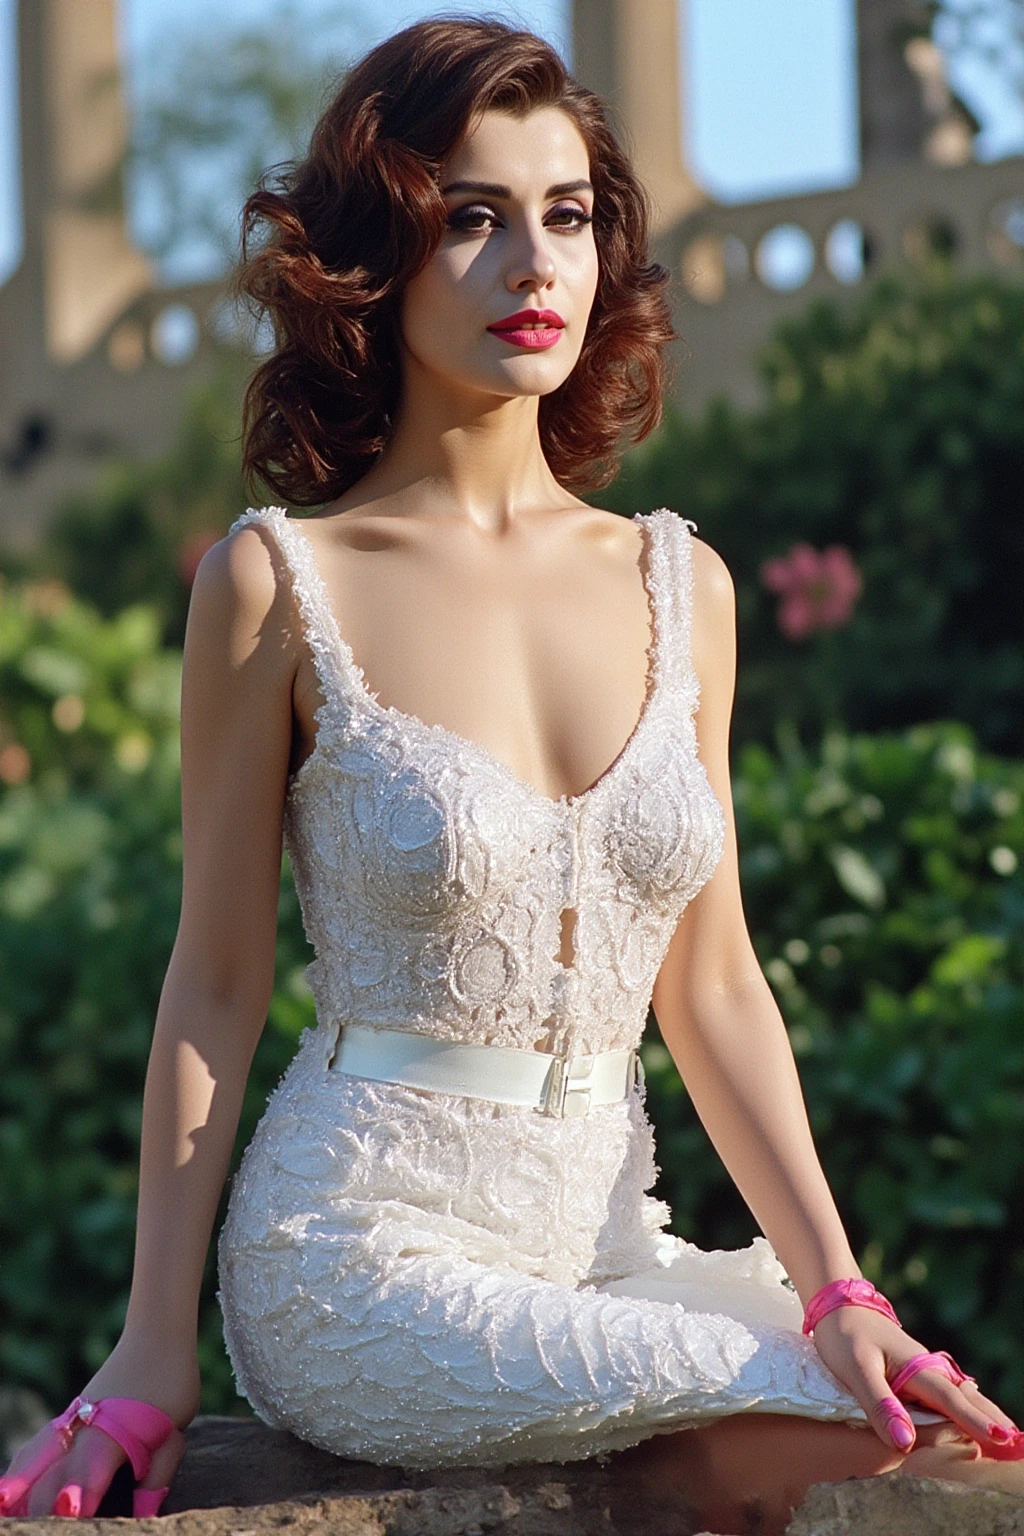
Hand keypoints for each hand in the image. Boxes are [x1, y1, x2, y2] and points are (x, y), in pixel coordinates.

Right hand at [0, 1332, 198, 1518]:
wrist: (156, 1334)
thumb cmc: (170, 1385)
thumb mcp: (173, 1433)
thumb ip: (156, 1476)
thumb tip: (143, 1513)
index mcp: (110, 1436)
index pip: (88, 1476)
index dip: (78, 1499)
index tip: (70, 1513)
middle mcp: (82, 1431)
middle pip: (50, 1477)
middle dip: (41, 1507)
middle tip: (40, 1527)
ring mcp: (71, 1421)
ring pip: (33, 1460)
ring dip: (21, 1489)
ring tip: (9, 1509)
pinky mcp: (69, 1416)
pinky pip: (35, 1447)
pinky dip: (21, 1469)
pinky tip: (10, 1490)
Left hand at [810, 1305, 1019, 1456]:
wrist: (837, 1305)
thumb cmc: (844, 1336)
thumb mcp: (855, 1369)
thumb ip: (879, 1405)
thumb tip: (905, 1443)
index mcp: (918, 1368)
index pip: (951, 1401)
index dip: (975, 1421)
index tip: (1003, 1439)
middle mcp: (927, 1371)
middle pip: (966, 1399)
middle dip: (992, 1420)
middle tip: (1019, 1444)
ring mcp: (922, 1373)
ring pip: (958, 1397)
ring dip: (983, 1416)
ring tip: (1007, 1437)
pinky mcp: (914, 1376)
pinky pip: (945, 1397)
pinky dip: (964, 1409)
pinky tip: (972, 1419)